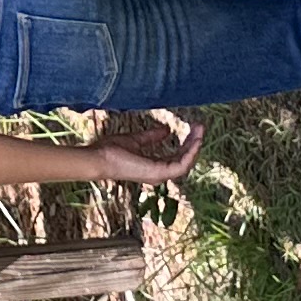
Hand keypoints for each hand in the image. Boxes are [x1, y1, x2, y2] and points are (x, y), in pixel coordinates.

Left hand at [83, 111, 205, 183]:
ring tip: (200, 130)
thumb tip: (166, 130)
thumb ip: (151, 137)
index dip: (187, 143)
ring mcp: (159, 174)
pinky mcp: (158, 172)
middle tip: (201, 126)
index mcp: (154, 167)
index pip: (177, 157)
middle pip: (184, 159)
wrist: (99, 158)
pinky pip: (181, 165)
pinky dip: (189, 153)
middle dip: (194, 143)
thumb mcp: (136, 140)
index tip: (194, 128)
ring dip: (195, 146)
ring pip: (185, 162)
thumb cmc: (111, 151)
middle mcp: (159, 173)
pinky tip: (194, 140)